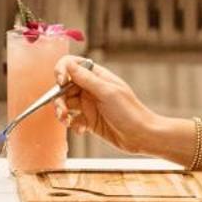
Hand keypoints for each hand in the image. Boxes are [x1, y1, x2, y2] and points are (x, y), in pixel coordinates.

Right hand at [50, 55, 171, 156]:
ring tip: (67, 121)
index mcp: (96, 77)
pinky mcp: (89, 121)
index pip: (72, 66)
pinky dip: (73, 124)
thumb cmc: (130, 112)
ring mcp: (89, 105)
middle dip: (59, 98)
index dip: (62, 71)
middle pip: (64, 88)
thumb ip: (86, 79)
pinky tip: (81, 130)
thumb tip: (68, 64)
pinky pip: (73, 119)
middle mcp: (90, 89)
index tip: (61, 83)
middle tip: (62, 111)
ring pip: (66, 104)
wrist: (142, 136)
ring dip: (62, 112)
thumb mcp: (107, 93)